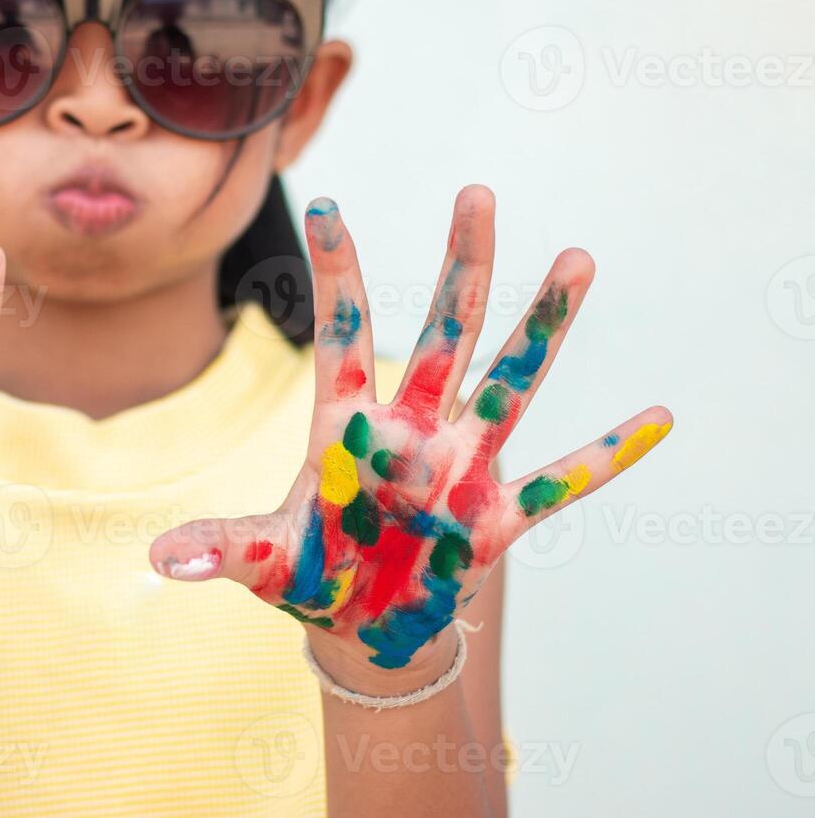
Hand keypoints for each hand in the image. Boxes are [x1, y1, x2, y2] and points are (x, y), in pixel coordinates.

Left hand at [150, 186, 671, 672]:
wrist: (360, 623)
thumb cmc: (309, 573)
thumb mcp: (260, 559)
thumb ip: (219, 549)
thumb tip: (159, 561)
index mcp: (346, 424)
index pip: (342, 332)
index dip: (338, 272)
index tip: (329, 204)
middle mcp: (411, 428)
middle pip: (441, 332)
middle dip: (459, 267)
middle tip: (477, 194)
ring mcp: (459, 467)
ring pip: (509, 382)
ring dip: (544, 328)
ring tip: (578, 259)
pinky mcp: (495, 519)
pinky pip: (562, 482)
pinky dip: (607, 457)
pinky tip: (659, 418)